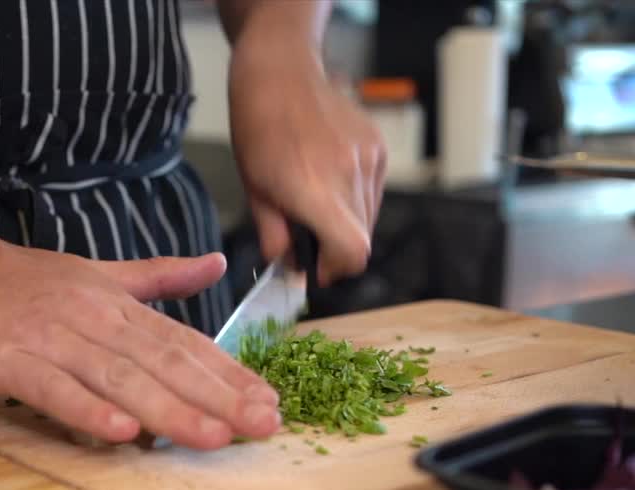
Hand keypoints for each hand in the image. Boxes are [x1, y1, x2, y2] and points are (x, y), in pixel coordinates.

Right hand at [0, 237, 280, 449]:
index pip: (183, 342)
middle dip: (217, 396)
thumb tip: (215, 265)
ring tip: (212, 437)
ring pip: (118, 378)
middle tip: (262, 426)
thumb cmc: (18, 279)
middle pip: (163, 361)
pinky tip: (121, 434)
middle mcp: (92, 318)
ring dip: (168, 409)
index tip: (269, 401)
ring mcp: (50, 339)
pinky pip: (53, 389)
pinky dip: (87, 411)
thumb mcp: (97, 272)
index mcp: (116, 304)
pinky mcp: (8, 359)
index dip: (229, 373)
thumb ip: (158, 276)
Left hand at [228, 29, 385, 285]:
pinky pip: (374, 192)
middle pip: (361, 240)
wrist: (281, 75)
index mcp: (315, 191)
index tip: (316, 267)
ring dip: (345, 222)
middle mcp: (350, 176)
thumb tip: (291, 268)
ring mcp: (370, 160)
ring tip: (316, 198)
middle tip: (309, 234)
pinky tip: (329, 176)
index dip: (336, 269)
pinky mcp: (378, 148)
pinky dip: (355, 198)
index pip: (353, 252)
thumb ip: (275, 237)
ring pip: (369, 217)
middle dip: (335, 248)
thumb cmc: (259, 129)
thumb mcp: (255, 192)